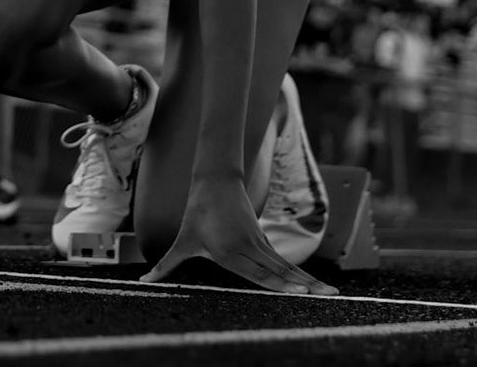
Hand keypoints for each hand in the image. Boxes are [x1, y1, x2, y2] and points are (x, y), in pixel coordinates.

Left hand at [139, 177, 337, 295]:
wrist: (214, 180)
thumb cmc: (196, 212)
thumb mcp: (182, 241)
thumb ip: (166, 265)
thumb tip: (145, 281)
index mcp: (229, 252)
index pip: (258, 274)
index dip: (281, 284)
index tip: (301, 292)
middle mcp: (248, 249)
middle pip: (280, 272)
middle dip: (304, 287)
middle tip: (328, 296)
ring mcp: (259, 244)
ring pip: (286, 267)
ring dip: (308, 280)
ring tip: (331, 293)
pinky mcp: (263, 240)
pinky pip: (283, 261)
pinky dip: (300, 274)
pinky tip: (314, 286)